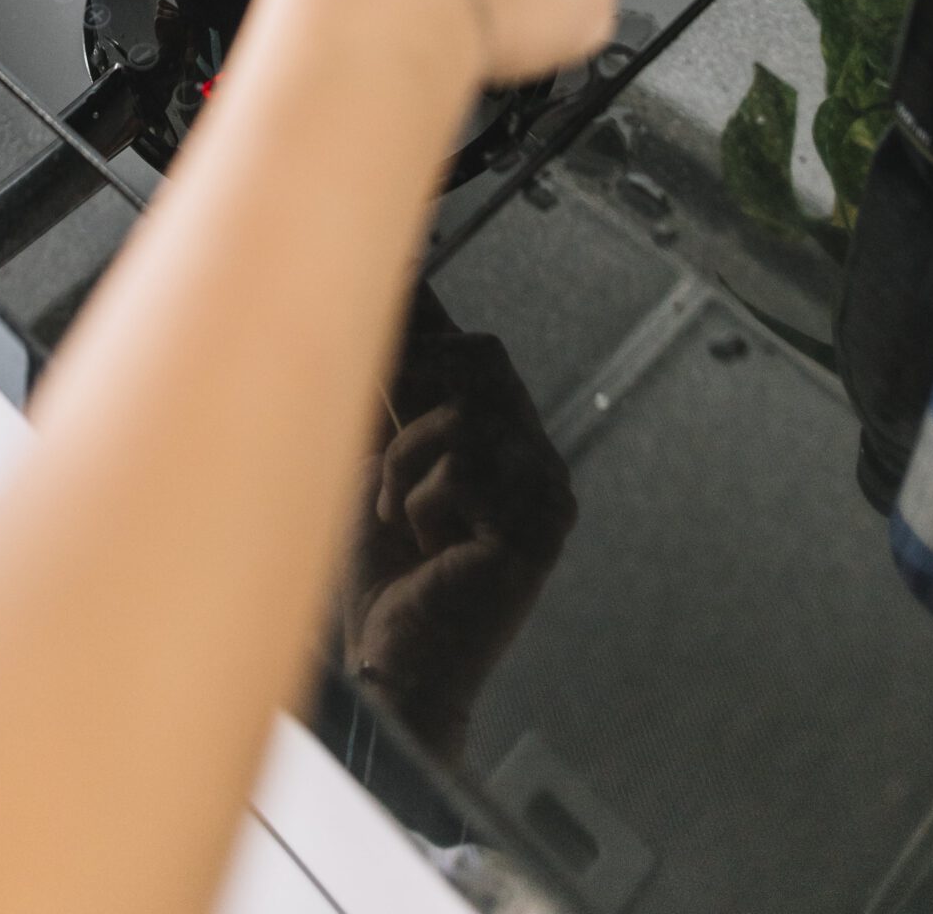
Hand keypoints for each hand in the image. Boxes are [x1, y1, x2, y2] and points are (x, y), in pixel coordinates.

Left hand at [341, 321, 575, 759]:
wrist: (394, 670)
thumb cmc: (386, 580)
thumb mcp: (387, 467)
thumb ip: (401, 398)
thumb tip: (387, 304)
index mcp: (512, 449)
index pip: (481, 355)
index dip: (437, 317)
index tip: (402, 261)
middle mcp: (540, 466)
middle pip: (480, 361)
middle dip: (413, 402)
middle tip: (388, 470)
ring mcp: (546, 496)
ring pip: (462, 414)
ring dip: (405, 468)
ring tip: (404, 523)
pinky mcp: (536, 530)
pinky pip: (460, 467)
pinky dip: (419, 506)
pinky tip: (431, 552)